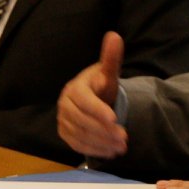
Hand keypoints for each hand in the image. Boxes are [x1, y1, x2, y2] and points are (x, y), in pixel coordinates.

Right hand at [56, 31, 127, 158]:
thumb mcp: (108, 72)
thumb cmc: (101, 86)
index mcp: (74, 89)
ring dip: (102, 143)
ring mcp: (63, 121)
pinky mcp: (65, 134)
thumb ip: (111, 58)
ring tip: (121, 147)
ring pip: (81, 135)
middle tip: (124, 138)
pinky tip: (111, 152)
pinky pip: (77, 145)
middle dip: (104, 131)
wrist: (92, 99)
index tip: (114, 119)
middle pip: (82, 121)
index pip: (84, 101)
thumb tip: (114, 36)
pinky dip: (94, 150)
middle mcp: (64, 105)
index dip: (98, 111)